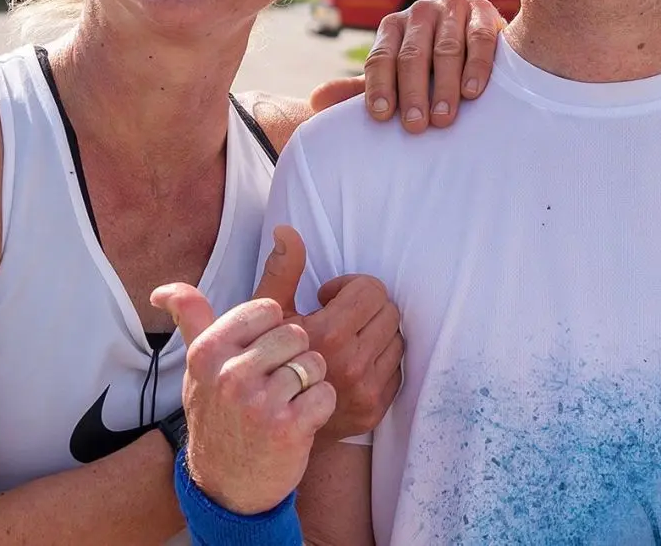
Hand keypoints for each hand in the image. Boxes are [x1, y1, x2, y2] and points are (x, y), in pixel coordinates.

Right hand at [149, 248, 335, 514]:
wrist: (225, 486)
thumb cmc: (217, 415)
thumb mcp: (197, 366)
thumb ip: (191, 319)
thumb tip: (162, 291)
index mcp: (208, 351)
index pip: (267, 309)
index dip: (273, 331)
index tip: (260, 356)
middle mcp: (230, 374)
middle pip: (295, 333)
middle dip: (294, 356)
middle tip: (276, 385)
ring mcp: (258, 402)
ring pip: (314, 362)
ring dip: (309, 382)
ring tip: (287, 402)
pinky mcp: (287, 428)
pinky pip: (325, 393)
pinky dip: (320, 407)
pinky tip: (299, 420)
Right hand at [257, 225, 403, 440]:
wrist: (264, 429)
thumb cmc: (262, 363)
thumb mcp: (263, 316)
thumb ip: (281, 271)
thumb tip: (288, 231)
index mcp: (325, 335)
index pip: (370, 290)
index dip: (348, 288)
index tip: (326, 300)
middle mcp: (350, 364)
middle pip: (389, 311)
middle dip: (365, 308)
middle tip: (339, 318)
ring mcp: (366, 390)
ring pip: (397, 339)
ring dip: (374, 334)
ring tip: (345, 342)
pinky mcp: (376, 410)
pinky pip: (397, 368)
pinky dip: (380, 360)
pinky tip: (352, 365)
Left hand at [359, 0, 505, 132]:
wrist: (480, 31)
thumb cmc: (432, 61)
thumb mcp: (399, 70)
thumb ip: (366, 85)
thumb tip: (317, 101)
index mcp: (393, 27)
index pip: (380, 57)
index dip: (379, 85)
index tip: (382, 115)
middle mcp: (419, 13)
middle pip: (411, 56)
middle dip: (412, 92)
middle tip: (415, 125)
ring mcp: (451, 9)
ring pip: (445, 50)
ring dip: (444, 86)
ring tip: (443, 117)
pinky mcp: (482, 11)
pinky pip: (478, 39)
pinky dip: (476, 67)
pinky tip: (472, 91)